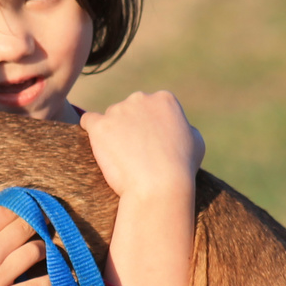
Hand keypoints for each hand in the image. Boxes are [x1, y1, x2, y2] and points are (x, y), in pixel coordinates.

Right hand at [0, 187, 52, 285]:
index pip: (7, 211)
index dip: (20, 206)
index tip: (26, 206)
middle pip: (26, 228)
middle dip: (37, 222)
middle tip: (44, 221)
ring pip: (35, 252)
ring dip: (45, 246)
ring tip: (48, 244)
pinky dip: (53, 278)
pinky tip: (62, 272)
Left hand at [78, 91, 203, 199]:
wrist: (159, 187)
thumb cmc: (181, 169)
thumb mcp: (196, 142)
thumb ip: (184, 127)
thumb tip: (178, 127)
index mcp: (165, 99)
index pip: (150, 107)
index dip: (149, 127)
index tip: (150, 146)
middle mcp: (141, 98)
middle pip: (128, 110)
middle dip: (129, 127)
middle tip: (134, 154)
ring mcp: (118, 110)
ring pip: (109, 118)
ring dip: (112, 134)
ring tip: (122, 160)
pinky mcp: (100, 125)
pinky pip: (88, 121)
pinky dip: (91, 132)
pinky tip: (99, 146)